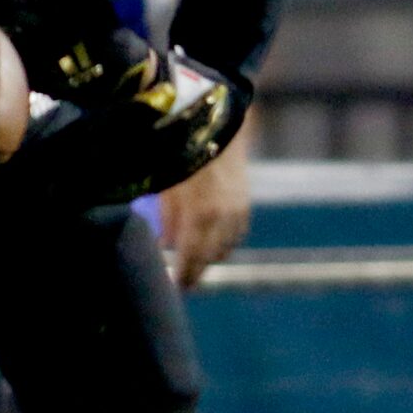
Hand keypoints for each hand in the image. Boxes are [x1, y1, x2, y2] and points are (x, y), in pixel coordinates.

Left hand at [158, 125, 251, 288]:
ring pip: (226, 247)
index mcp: (201, 215)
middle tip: (182, 279)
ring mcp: (238, 210)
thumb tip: (166, 244)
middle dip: (196, 270)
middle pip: (211, 258)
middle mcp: (224, 217)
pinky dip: (224, 242)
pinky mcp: (245, 202)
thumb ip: (167, 219)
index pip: (192, 259)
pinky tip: (211, 242)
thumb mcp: (167, 187)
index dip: (184, 276)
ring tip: (193, 263)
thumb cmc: (182, 153)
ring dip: (210, 257)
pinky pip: (236, 233)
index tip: (175, 286)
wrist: (216, 125)